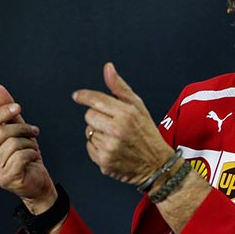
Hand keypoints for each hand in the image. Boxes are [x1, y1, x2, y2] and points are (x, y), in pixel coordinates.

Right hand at [0, 85, 56, 213]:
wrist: (36, 181)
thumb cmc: (24, 155)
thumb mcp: (16, 129)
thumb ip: (5, 110)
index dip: (3, 111)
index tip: (19, 108)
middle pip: (1, 132)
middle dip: (22, 128)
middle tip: (34, 132)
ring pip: (13, 143)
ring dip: (30, 143)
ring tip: (32, 148)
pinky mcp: (4, 178)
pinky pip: (21, 156)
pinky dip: (32, 154)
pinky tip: (32, 159)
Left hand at [73, 62, 174, 185]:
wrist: (157, 164)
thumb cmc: (147, 133)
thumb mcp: (138, 106)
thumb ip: (119, 87)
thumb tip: (108, 68)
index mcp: (126, 114)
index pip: (97, 100)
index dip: (84, 96)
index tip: (77, 96)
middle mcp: (117, 130)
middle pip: (89, 115)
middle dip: (97, 116)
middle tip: (112, 122)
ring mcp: (109, 147)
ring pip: (88, 131)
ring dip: (98, 132)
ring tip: (115, 137)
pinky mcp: (104, 161)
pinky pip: (89, 147)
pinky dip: (97, 147)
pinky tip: (111, 147)